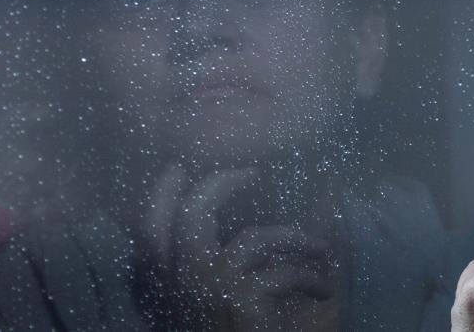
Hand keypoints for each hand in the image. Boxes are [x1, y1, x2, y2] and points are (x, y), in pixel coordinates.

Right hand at [145, 165, 343, 330]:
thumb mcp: (227, 304)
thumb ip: (230, 268)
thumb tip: (253, 227)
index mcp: (172, 284)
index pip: (150, 229)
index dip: (161, 195)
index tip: (178, 170)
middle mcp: (183, 282)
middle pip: (191, 215)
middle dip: (220, 185)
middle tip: (249, 173)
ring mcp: (210, 287)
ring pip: (254, 239)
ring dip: (296, 240)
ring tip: (321, 252)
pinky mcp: (242, 299)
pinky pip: (284, 271)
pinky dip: (310, 277)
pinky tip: (323, 291)